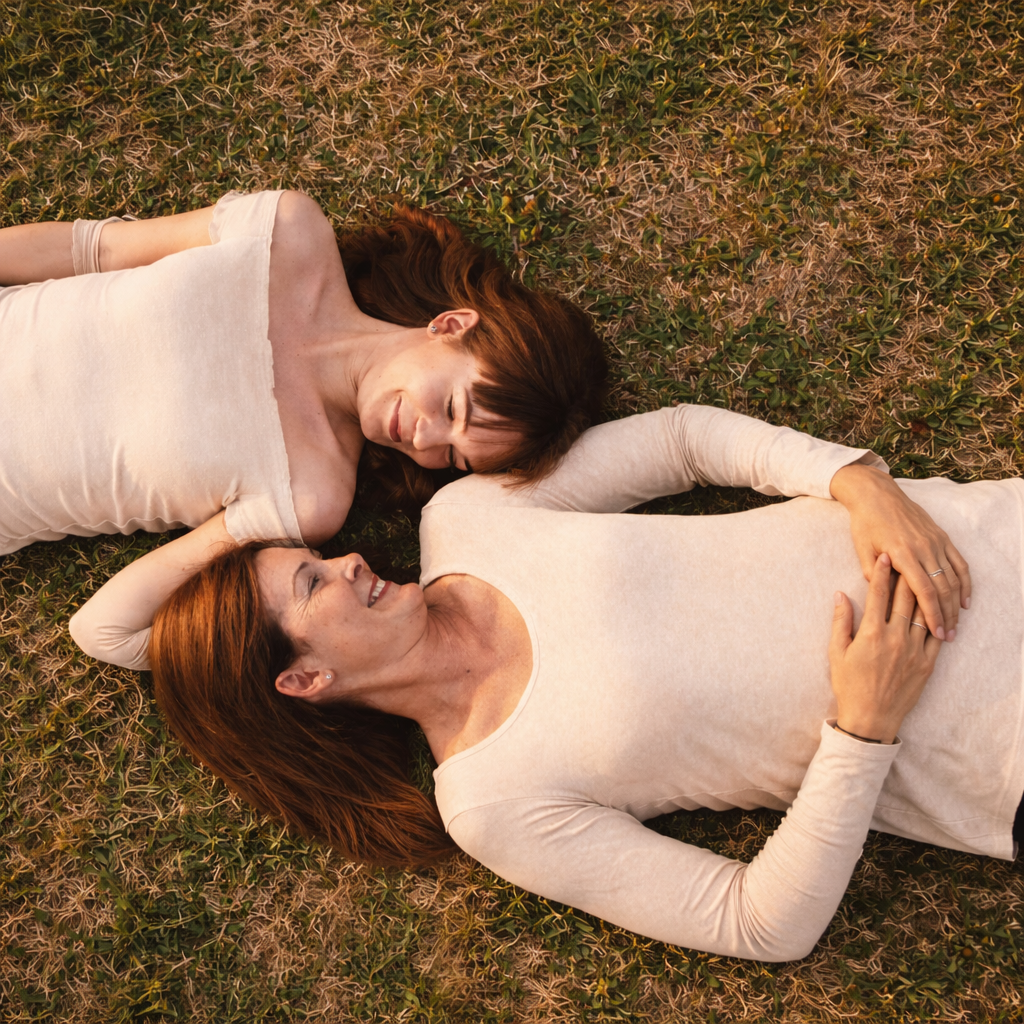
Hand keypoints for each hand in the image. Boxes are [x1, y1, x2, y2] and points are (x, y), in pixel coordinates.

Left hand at [829, 463, 970, 640]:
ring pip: (953, 578)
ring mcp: (936, 541)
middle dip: (947, 615)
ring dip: (956, 603)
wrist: (877, 495)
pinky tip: (965, 600)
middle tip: (947, 636)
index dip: (932, 614)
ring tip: (955, 624)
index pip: (924, 591)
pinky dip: (964, 582)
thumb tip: (883, 599)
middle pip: (943, 588)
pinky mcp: (942, 537)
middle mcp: (924, 548)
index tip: (936, 633)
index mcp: (903, 553)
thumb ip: (874, 576)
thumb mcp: (862, 551)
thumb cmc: (865, 524)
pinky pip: (959, 563)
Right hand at [829, 553, 942, 742]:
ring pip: (922, 613)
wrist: (871, 718)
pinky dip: (936, 619)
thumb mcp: (837, 652)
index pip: (878, 595)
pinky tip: (936, 608)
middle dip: (905, 575)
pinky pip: (935, 636)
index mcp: (871, 633)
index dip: (882, 573)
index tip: (885, 556)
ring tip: (923, 578)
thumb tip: (840, 595)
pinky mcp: (927, 664)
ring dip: (922, 594)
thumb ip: (841, 621)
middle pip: (904, 598)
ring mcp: (914, 650)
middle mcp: (895, 638)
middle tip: (908, 557)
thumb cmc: (849, 685)